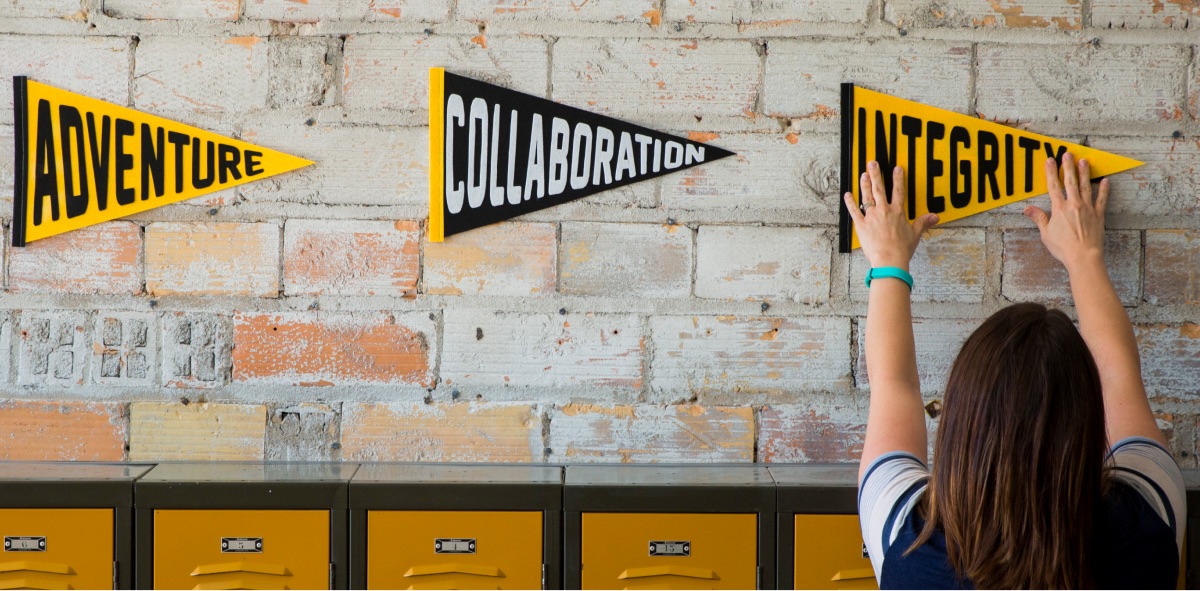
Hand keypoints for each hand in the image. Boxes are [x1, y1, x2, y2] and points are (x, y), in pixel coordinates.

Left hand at [842, 161, 938, 269]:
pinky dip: (850, 202)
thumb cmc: (901, 249)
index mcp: (897, 212)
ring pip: (867, 197)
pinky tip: (847, 194)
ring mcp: (871, 217)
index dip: (898, 178)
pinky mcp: (861, 225)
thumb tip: (935, 217)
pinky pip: (854, 211)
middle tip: (872, 163)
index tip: (897, 168)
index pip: (898, 191)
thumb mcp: (915, 234)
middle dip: (876, 174)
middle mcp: (884, 211)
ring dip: (864, 184)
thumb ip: (923, 223)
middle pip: (879, 189)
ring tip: (863, 174)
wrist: (889, 259)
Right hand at [1024, 153, 1107, 272]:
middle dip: (1068, 166)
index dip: (1051, 172)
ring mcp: (1087, 209)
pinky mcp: (1098, 215)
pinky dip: (1104, 190)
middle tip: (1068, 154)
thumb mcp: (1046, 234)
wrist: (1083, 256)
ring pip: (1086, 186)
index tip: (1050, 160)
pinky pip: (1102, 199)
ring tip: (1084, 161)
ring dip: (1084, 173)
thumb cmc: (1063, 247)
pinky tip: (1105, 181)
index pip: (1054, 186)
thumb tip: (1027, 209)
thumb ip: (1039, 219)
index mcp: (1059, 209)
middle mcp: (1074, 205)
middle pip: (1070, 182)